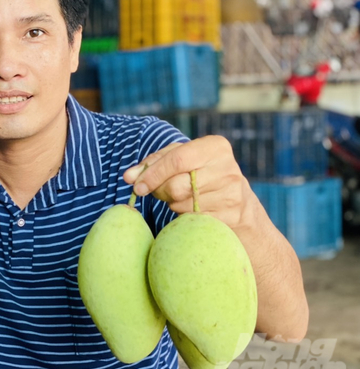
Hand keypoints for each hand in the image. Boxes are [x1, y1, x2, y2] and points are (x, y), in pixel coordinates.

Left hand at [123, 135, 251, 229]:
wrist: (239, 204)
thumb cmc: (200, 174)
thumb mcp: (180, 159)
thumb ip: (152, 164)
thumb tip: (129, 177)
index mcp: (215, 147)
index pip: (177, 160)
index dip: (153, 174)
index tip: (136, 186)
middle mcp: (227, 169)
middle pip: (177, 186)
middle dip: (160, 191)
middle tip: (160, 191)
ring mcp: (231, 195)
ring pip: (182, 205)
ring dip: (172, 204)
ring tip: (181, 198)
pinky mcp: (231, 218)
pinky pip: (192, 221)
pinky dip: (183, 217)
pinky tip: (191, 210)